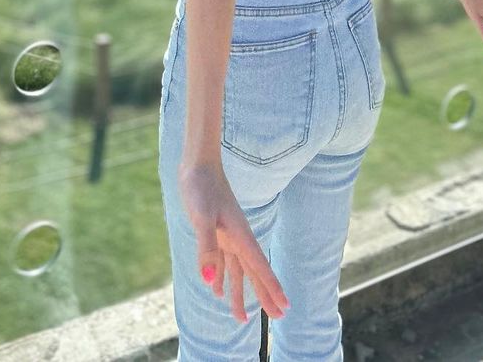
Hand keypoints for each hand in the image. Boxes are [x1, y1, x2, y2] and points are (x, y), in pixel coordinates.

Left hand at [178, 160, 289, 323]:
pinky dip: (222, 276)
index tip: (284, 308)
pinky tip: (217, 290)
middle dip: (264, 295)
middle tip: (277, 318)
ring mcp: (227, 235)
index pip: (260, 267)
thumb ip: (207, 248)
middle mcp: (237, 238)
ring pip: (237, 271)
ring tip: (242, 317)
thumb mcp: (202, 218)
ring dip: (240, 292)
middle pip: (254, 272)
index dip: (272, 288)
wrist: (198, 164)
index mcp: (240, 236)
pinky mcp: (215, 232)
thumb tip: (210, 282)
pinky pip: (222, 260)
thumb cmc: (202, 187)